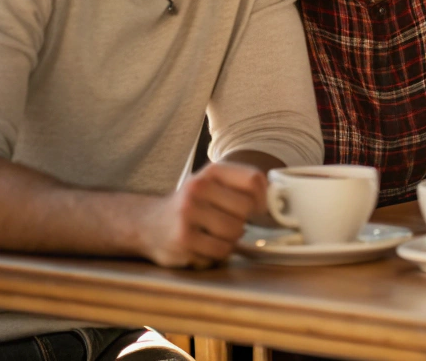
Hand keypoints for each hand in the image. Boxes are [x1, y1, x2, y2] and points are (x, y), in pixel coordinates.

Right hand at [138, 162, 266, 267]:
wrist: (148, 223)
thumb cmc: (191, 205)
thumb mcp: (213, 185)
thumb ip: (242, 187)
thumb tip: (277, 201)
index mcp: (211, 171)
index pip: (254, 179)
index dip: (263, 198)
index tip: (258, 209)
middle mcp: (198, 188)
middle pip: (246, 209)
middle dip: (243, 222)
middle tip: (227, 223)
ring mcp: (188, 213)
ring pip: (235, 233)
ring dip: (230, 240)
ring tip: (213, 235)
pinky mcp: (183, 239)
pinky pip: (220, 252)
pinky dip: (217, 254)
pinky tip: (202, 246)